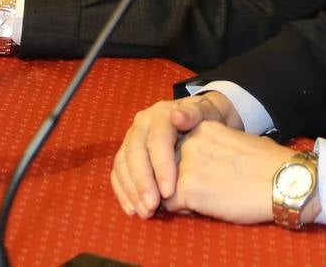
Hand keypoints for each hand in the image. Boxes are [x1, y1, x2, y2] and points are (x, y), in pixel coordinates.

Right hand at [111, 92, 240, 217]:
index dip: (161, 167)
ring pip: (123, 164)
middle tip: (152, 207)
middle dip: (142, 182)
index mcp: (161, 114)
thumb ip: (194, 114)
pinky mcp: (126, 153)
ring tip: (144, 212)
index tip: (169, 192)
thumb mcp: (207, 112)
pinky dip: (123, 192)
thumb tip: (177, 117)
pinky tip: (132, 209)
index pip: (157, 140)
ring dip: (131, 190)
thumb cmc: (208, 119)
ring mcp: (132, 138)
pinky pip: (117, 172)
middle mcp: (142, 124)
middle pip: (135, 153)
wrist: (202, 118)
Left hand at [165, 122, 306, 224]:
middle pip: (167, 165)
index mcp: (203, 127)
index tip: (201, 175)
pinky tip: (205, 208)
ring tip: (205, 200)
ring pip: (165, 185)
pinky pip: (170, 204)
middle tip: (202, 191)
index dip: (185, 164)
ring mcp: (187, 164)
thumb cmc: (269, 165)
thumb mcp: (235, 142)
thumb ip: (213, 148)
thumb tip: (207, 163)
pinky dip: (183, 210)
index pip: (176, 146)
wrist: (285, 181)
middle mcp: (190, 141)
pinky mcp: (188, 189)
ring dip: (178, 196)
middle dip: (176, 180)